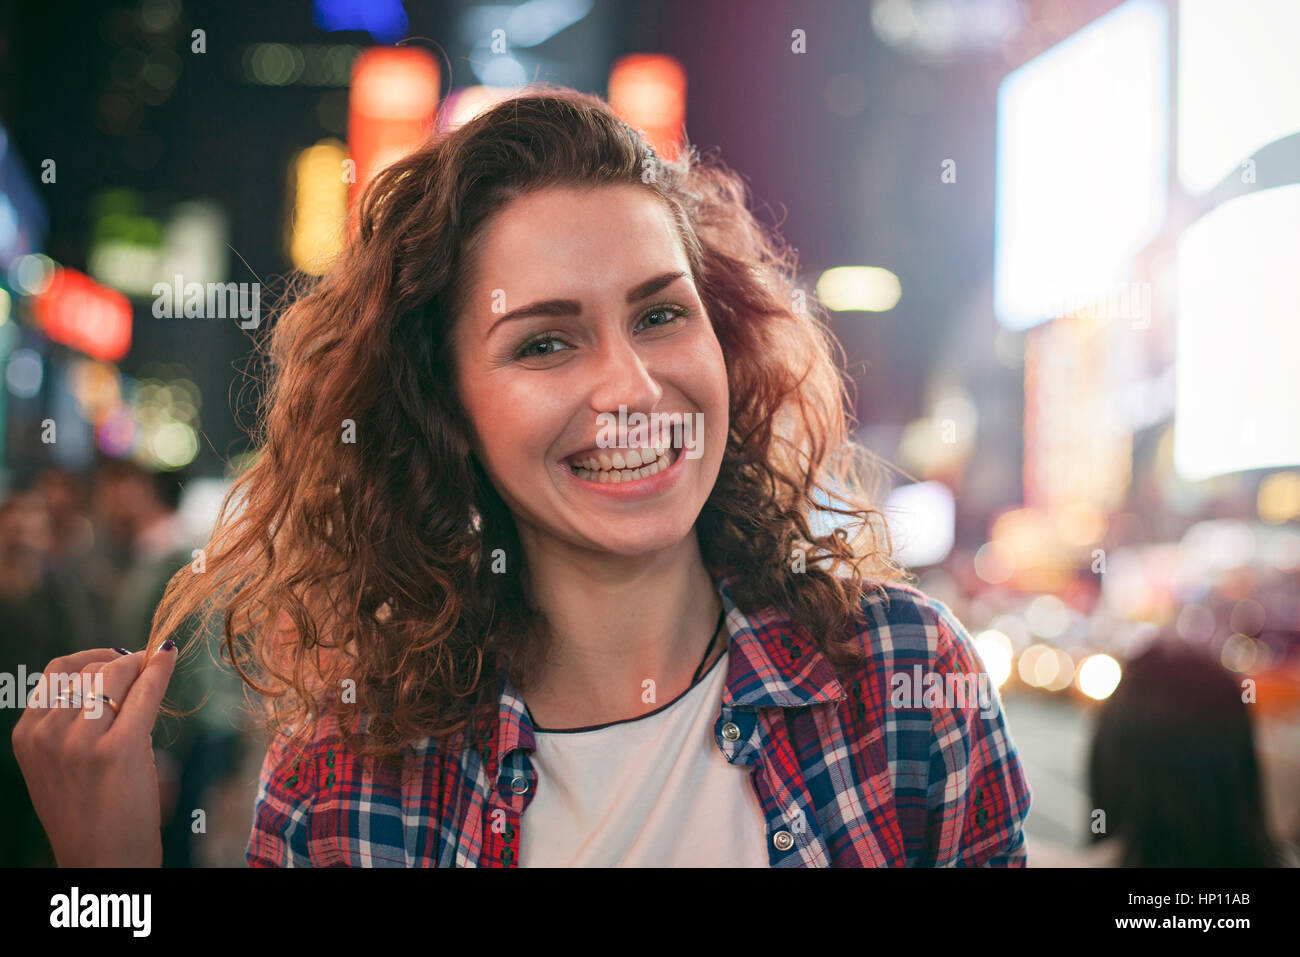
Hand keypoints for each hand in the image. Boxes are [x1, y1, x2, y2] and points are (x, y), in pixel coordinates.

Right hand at [11, 643, 177, 866]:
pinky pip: (144, 693)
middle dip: (123, 664)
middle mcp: (47, 733)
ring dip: (141, 669)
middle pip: (90, 670)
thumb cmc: (90, 809)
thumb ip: (72, 718)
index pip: (58, 670)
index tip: (118, 658)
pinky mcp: (118, 749)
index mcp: (27, 734)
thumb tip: (118, 664)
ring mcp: (80, 741)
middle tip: (144, 666)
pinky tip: (169, 657)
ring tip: (155, 672)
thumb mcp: (61, 761)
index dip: (93, 658)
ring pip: (116, 675)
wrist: (103, 860)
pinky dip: (160, 670)